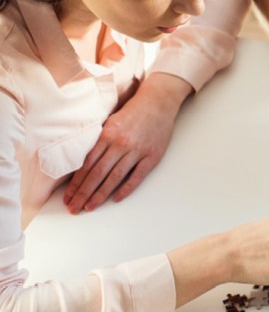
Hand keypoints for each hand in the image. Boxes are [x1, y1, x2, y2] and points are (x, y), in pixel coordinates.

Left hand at [63, 74, 189, 212]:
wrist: (158, 102)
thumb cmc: (133, 112)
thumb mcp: (110, 122)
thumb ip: (99, 141)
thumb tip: (84, 163)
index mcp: (106, 135)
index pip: (87, 165)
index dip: (76, 183)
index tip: (68, 197)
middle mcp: (120, 144)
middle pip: (97, 174)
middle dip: (83, 193)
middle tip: (73, 208)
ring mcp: (137, 151)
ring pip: (114, 177)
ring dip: (100, 194)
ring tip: (89, 207)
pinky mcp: (152, 156)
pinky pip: (137, 176)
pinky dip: (126, 188)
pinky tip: (115, 198)